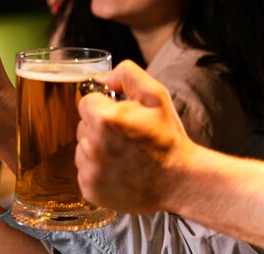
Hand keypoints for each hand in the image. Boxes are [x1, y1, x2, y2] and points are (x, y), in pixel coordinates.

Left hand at [75, 60, 193, 212]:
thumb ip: (127, 75)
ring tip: (124, 155)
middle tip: (126, 136)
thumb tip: (100, 78)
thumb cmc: (167, 138)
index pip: (86, 102)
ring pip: (82, 148)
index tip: (121, 117)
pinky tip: (120, 170)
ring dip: (97, 149)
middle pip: (82, 125)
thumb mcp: (155, 95)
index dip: (104, 106)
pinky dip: (98, 170)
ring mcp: (90, 170)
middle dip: (99, 127)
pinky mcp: (90, 189)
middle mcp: (92, 146)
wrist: (180, 181)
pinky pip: (84, 171)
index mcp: (105, 119)